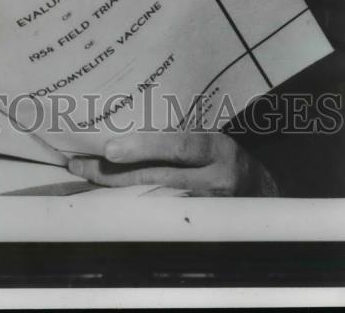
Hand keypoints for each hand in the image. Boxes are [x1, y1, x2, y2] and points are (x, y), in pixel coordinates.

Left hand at [67, 130, 278, 196]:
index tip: (109, 149)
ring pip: (153, 198)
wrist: (264, 190)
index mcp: (217, 148)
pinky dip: (132, 203)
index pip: (177, 147)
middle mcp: (214, 180)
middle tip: (80, 164)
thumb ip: (180, 133)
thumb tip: (130, 121)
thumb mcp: (212, 134)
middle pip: (157, 177)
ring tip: (85, 176)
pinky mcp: (201, 223)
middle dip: (114, 173)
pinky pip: (160, 212)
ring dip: (116, 189)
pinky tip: (108, 196)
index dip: (143, 147)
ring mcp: (208, 206)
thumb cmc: (228, 153)